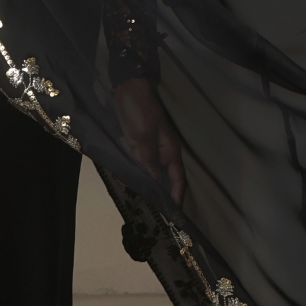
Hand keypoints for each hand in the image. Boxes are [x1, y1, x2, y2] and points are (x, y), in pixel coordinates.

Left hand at [112, 77, 186, 208]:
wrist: (128, 89)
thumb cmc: (140, 110)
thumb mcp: (144, 135)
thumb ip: (148, 159)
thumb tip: (153, 182)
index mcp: (170, 151)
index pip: (178, 179)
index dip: (177, 197)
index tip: (174, 215)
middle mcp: (162, 154)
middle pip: (166, 180)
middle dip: (162, 197)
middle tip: (157, 216)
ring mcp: (149, 151)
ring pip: (152, 175)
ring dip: (148, 188)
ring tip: (143, 206)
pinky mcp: (137, 148)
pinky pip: (139, 167)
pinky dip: (135, 177)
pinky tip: (127, 185)